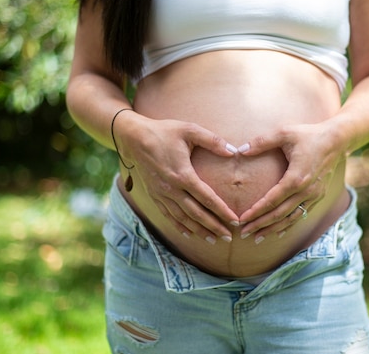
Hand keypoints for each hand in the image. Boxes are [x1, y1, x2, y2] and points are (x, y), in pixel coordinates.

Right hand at [118, 114, 239, 243]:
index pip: (207, 198)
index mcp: (182, 174)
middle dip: (213, 226)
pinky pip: (168, 215)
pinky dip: (180, 226)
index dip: (222, 211)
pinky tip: (189, 233)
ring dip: (199, 230)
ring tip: (213, 239)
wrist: (134, 138)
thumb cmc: (164, 132)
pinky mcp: (154, 195)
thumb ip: (213, 141)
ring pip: (182, 218)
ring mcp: (161, 194)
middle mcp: (171, 189)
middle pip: (196, 213)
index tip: (235, 220)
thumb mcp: (190, 130)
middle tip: (228, 238)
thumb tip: (233, 152)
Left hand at [237, 121, 345, 241]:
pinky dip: (288, 225)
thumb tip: (240, 150)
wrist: (336, 140)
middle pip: (279, 214)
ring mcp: (314, 195)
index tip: (241, 219)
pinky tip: (277, 231)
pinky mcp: (318, 196)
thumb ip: (261, 142)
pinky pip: (301, 214)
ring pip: (291, 218)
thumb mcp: (284, 133)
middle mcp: (306, 191)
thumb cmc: (308, 135)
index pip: (272, 200)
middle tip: (243, 234)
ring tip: (257, 238)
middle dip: (260, 225)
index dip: (256, 211)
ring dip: (273, 229)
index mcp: (296, 177)